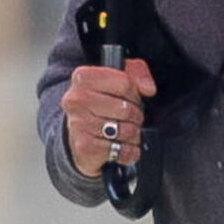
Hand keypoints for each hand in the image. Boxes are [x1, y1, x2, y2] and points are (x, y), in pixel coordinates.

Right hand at [62, 58, 155, 178]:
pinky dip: (128, 151)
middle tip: (130, 117)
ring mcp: (78, 124)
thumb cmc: (103, 103)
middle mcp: (76, 100)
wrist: (79, 133)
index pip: (125, 83)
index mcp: (83, 78)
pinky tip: (121, 145)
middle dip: (136, 115)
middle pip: (126, 109)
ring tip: (125, 131)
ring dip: (133, 134)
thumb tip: (148, 88)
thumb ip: (138, 73)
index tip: (131, 98)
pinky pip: (121, 150)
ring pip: (126, 131)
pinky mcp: (84, 147)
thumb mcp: (121, 78)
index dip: (135, 93)